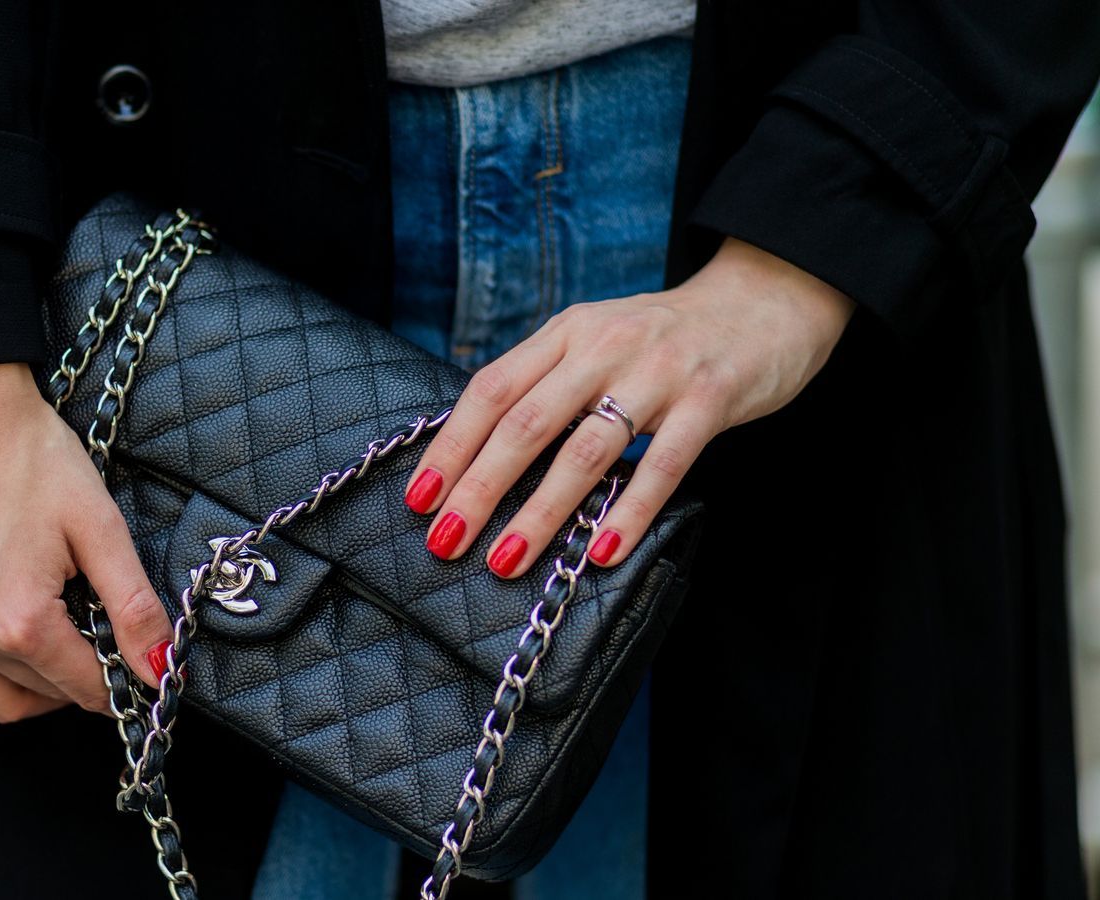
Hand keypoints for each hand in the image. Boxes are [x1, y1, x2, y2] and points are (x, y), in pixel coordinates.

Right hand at [0, 363, 171, 721]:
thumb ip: (133, 606)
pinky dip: (0, 660)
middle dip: (87, 677)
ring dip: (43, 681)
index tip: (146, 660)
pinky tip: (21, 610)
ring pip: (1, 695)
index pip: (89, 690)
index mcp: (20, 622)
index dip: (128, 681)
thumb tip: (161, 668)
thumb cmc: (26, 455)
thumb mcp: (98, 526)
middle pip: (48, 696)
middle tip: (111, 631)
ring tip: (68, 626)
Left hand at [403, 237, 856, 575]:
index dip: (452, 444)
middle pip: (527, 422)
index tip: (420, 497)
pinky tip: (602, 552)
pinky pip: (662, 464)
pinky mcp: (711, 398)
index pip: (493, 388)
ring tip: (506, 560)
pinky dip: (630, 511)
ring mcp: (659, 371)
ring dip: (541, 511)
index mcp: (567, 333)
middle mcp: (604, 345)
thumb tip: (477, 454)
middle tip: (445, 541)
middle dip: (480, 486)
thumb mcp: (596, 342)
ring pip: (586, 449)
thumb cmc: (664, 338)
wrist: (766, 300)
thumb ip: (547, 383)